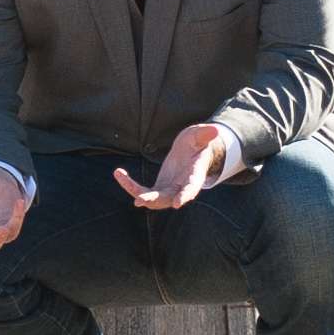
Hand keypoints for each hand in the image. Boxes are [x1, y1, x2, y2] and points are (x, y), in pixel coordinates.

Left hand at [115, 124, 234, 211]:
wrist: (191, 152)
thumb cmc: (197, 143)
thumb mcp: (200, 136)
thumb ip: (205, 135)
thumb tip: (215, 130)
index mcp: (194, 176)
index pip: (191, 187)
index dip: (185, 195)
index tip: (178, 203)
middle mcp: (181, 188)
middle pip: (167, 199)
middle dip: (154, 200)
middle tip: (139, 200)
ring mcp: (169, 190)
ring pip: (153, 199)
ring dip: (137, 193)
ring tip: (122, 176)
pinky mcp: (158, 189)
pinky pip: (142, 191)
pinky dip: (129, 184)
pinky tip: (118, 172)